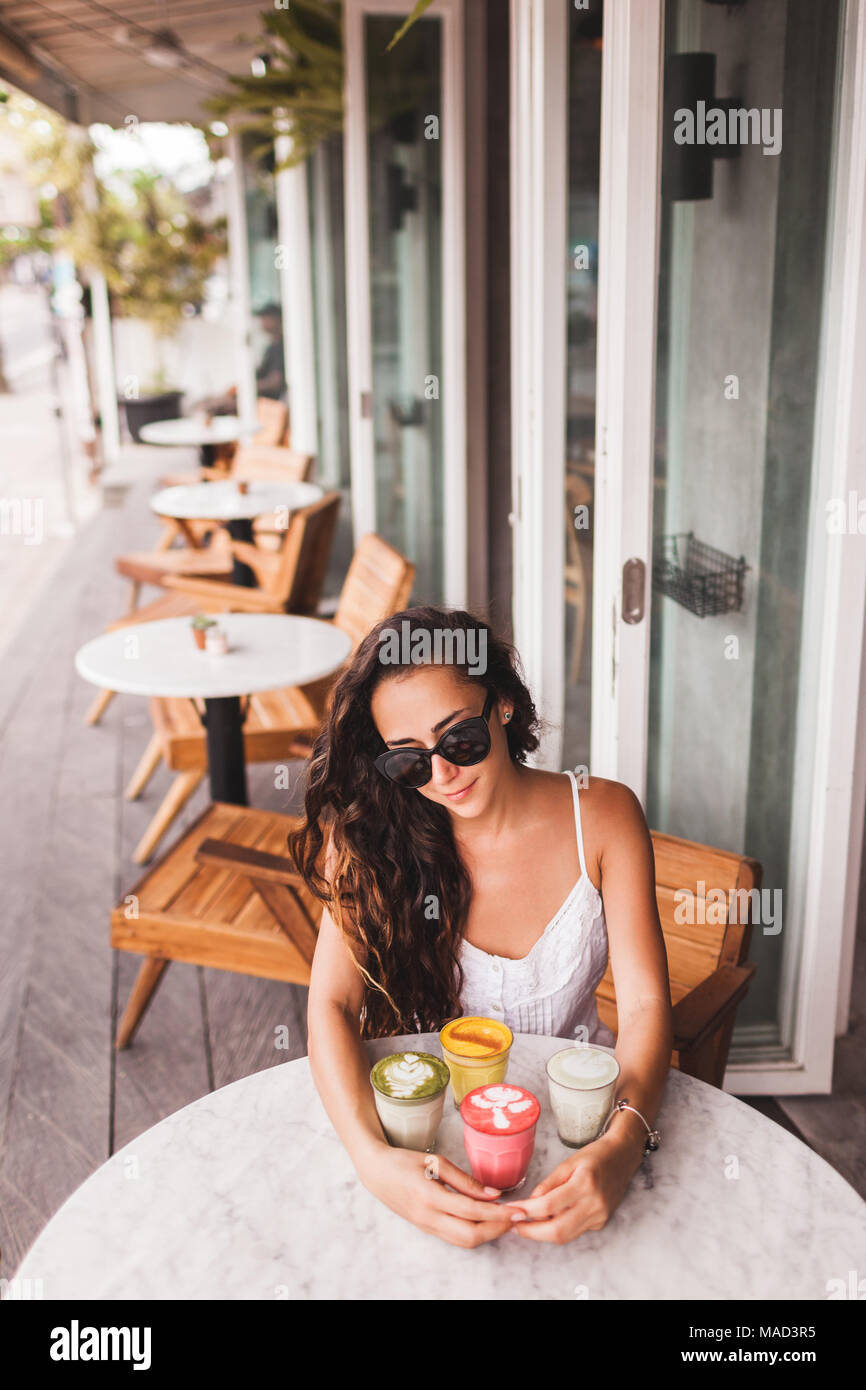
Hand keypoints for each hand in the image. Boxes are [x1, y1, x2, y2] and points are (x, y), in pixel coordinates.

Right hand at [355, 1142, 515, 1248]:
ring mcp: (427, 1226)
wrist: (376, 1172)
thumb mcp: (434, 1163)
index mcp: (430, 1196)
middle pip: (470, 1235)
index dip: (498, 1212)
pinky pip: (455, 1238)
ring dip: (488, 1232)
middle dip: (497, 1229)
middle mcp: (428, 1217)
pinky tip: (485, 1220)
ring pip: (464, 1241)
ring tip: (505, 1218)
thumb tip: (493, 1195)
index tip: (518, 1209)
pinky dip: (475, 1231)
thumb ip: (464, 1180)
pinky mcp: (427, 1229)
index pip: (471, 1211)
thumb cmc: (404, 1161)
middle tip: (517, 1216)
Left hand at [502, 1129, 643, 1244]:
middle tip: (514, 1226)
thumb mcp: (568, 1163)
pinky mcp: (601, 1223)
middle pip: (558, 1230)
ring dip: (543, 1234)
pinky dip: (558, 1228)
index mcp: (584, 1184)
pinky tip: (548, 1220)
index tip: (512, 1211)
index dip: (528, 1212)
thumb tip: (530, 1203)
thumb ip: (549, 1184)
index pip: (549, 1206)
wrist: (622, 1158)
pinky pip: (575, 1231)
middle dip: (532, 1232)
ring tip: (526, 1225)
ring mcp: (599, 1216)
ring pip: (566, 1236)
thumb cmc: (594, 1156)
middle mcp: (594, 1204)